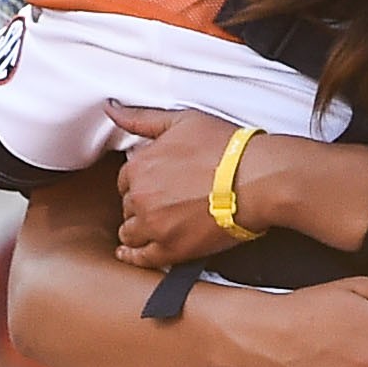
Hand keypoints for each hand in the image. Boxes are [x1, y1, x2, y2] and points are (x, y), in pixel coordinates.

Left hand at [107, 101, 264, 266]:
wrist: (256, 179)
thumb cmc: (226, 148)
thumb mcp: (181, 121)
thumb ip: (141, 118)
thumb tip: (112, 109)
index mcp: (141, 165)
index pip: (125, 180)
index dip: (139, 182)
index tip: (153, 185)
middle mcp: (142, 197)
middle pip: (128, 206)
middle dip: (141, 205)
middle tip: (162, 204)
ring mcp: (155, 225)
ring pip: (130, 232)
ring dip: (137, 229)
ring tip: (151, 227)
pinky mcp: (172, 249)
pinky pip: (142, 258)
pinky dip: (134, 256)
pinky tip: (132, 253)